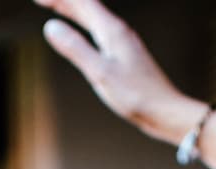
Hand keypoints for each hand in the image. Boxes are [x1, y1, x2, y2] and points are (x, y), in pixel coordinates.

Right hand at [36, 0, 196, 140]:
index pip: (81, 2)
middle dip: (64, 0)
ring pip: (93, 18)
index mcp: (112, 31)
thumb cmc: (136, 96)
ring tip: (57, 6)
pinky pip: (99, 32)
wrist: (165, 111)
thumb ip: (75, 49)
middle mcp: (118, 31)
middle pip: (87, 6)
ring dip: (73, 10)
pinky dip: (84, 26)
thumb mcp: (100, 74)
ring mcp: (122, 42)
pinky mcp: (124, 54)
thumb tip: (51, 28)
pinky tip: (83, 31)